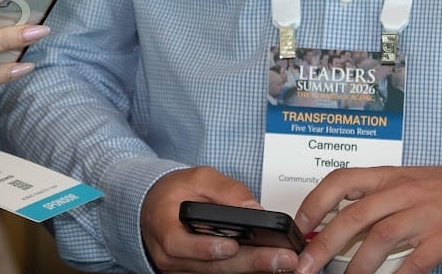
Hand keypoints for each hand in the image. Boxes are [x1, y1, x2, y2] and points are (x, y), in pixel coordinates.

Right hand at [141, 167, 300, 272]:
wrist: (158, 209)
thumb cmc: (176, 194)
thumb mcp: (198, 178)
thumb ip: (225, 190)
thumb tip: (253, 208)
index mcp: (164, 227)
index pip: (178, 244)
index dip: (205, 248)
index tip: (233, 245)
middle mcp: (170, 257)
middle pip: (209, 267)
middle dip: (248, 263)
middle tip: (282, 259)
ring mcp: (182, 271)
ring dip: (251, 270)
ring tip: (283, 263)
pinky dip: (245, 272)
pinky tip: (268, 266)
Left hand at [291, 156, 441, 273]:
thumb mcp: (409, 186)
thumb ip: (378, 202)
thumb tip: (339, 229)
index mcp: (388, 177)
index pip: (340, 181)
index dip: (314, 202)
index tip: (297, 227)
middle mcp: (402, 192)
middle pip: (353, 216)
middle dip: (323, 244)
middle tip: (305, 267)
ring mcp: (424, 213)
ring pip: (380, 238)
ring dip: (356, 266)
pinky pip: (417, 261)